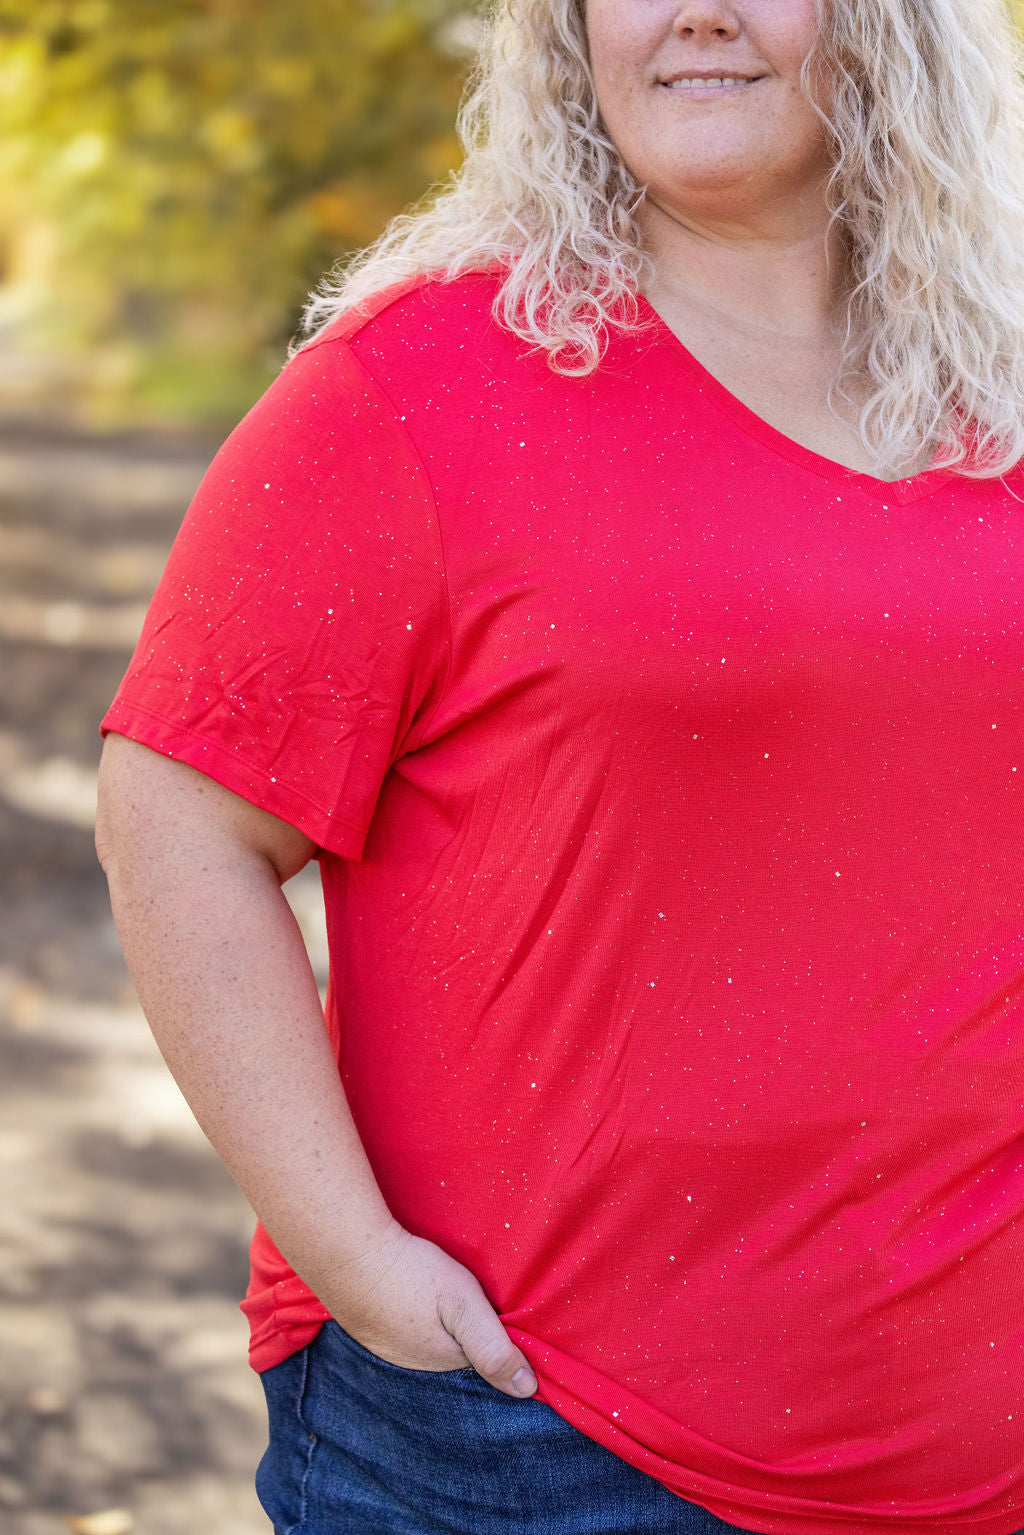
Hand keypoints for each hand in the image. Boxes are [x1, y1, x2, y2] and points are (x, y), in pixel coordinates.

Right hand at [317, 1221, 538, 1398]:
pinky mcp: (370, 1327)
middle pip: (454, 1354)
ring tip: (446, 1301)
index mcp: (442, 1362)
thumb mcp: (463, 1305)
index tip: (504, 1316)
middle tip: (475, 1303)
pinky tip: (417, 1299)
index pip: (482, 1362)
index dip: (497, 1341)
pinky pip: (404, 1331)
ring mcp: (387, 1348)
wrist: (347, 1252)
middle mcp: (413, 1365)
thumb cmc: (411, 1275)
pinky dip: (416, 1319)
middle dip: (467, 1337)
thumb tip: (527, 1390)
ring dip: (440, 1327)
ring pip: (428, 1343)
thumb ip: (494, 1348)